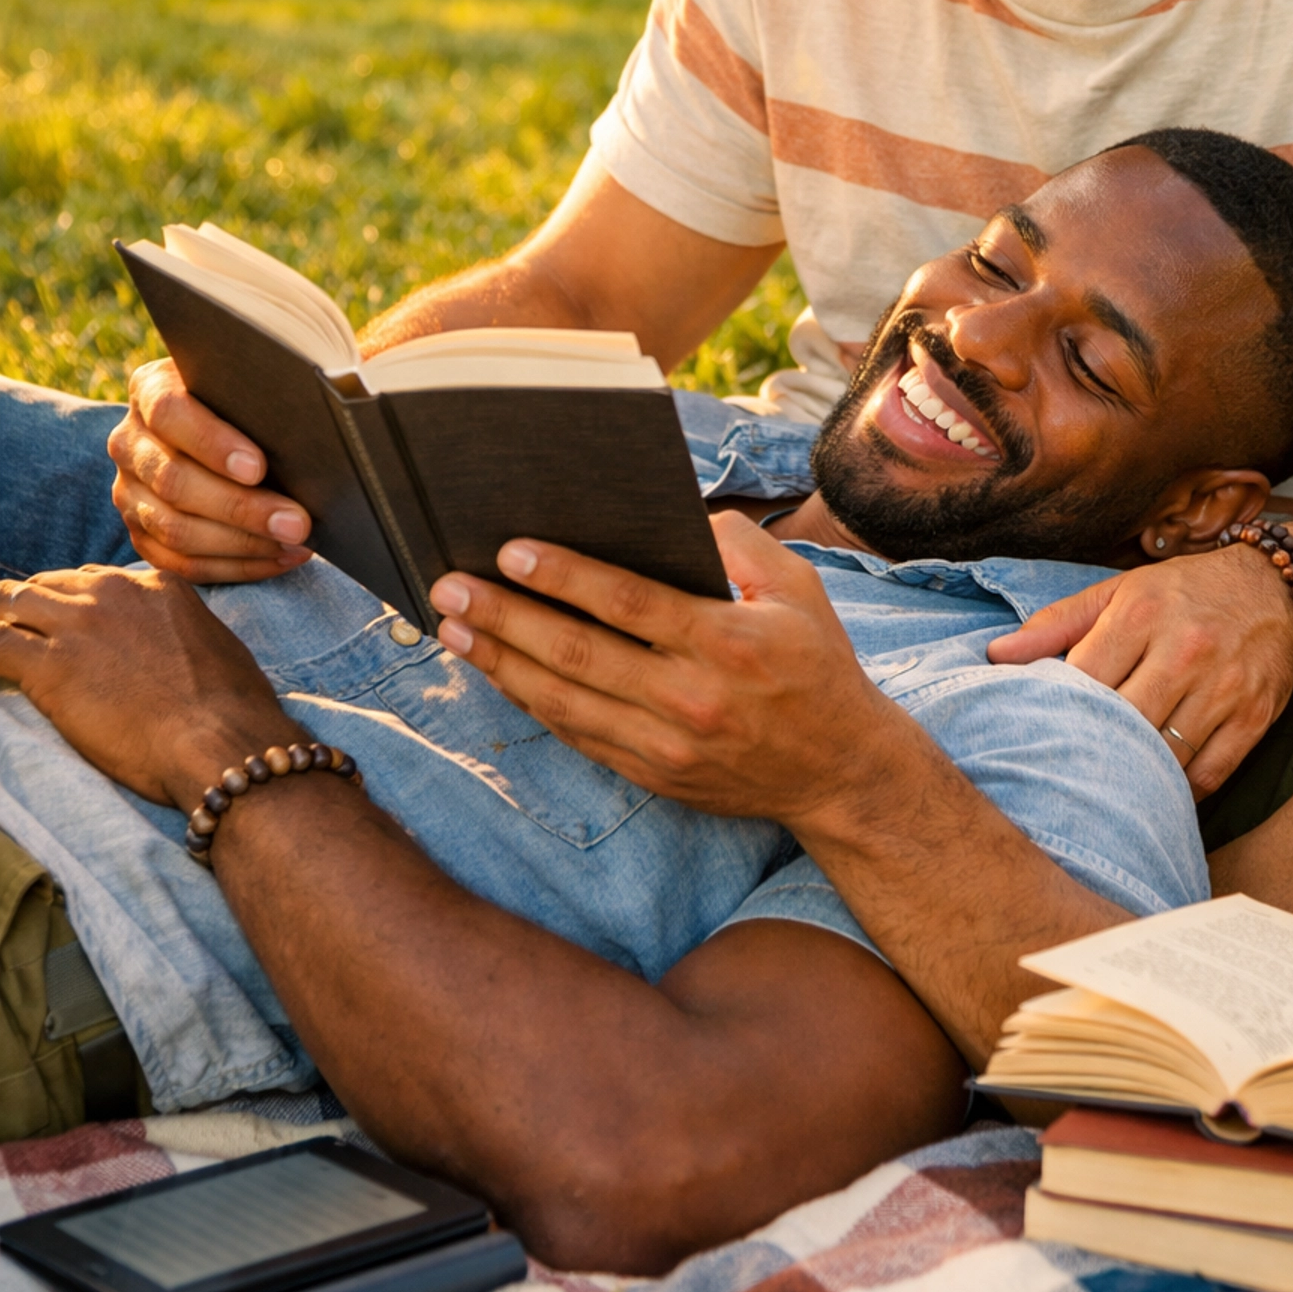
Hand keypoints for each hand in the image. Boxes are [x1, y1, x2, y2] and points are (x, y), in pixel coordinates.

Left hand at [0, 567, 288, 807]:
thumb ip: (178, 630)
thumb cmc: (232, 707)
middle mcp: (113, 592)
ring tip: (4, 644)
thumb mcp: (214, 643)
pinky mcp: (48, 666)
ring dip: (5, 624)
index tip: (70, 627)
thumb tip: (169, 649)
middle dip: (33, 609)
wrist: (219, 740)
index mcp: (155, 584)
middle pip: (49, 585)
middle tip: (25, 636)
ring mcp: (77, 625)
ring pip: (13, 603)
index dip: (76, 604)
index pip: (94, 579)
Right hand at [108, 358, 311, 582]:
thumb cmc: (246, 401)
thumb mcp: (249, 385)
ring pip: (175, 529)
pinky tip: (280, 559)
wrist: (216, 429)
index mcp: (151, 390)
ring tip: (295, 543)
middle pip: (175, 480)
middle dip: (242, 508)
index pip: (171, 413)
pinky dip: (236, 566)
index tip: (259, 467)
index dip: (213, 442)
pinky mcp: (141, 533)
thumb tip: (322, 410)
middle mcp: (130, 441)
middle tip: (297, 522)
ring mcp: (129, 492)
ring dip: (243, 543)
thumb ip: (268, 392)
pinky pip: (181, 564)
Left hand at [429, 511, 896, 822]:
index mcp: (727, 641)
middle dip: (506, 618)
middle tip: (449, 587)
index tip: (509, 551)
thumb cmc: (818, 665)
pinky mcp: (655, 775)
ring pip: (564, 701)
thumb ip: (738, 542)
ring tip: (452, 630)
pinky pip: (578, 736)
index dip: (563, 577)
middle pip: (578, 654)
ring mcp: (668, 744)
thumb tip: (674, 516)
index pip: (627, 603)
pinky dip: (532, 702)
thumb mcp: (798, 587)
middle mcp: (691, 697)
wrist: (843, 773)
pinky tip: (498, 672)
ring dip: (501, 663)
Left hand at [986, 548, 1292, 795]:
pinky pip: (1208, 774)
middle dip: (1091, 749)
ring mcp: (1222, 688)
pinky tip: (1154, 792)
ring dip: (1133, 777)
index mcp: (1141, 615)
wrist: (1277, 590)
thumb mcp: (1120, 592)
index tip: (1036, 732)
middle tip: (1063, 772)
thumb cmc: (1184, 594)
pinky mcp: (1254, 718)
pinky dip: (1178, 793)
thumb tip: (996, 655)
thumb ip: (1057, 624)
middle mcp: (1184, 650)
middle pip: (1121, 722)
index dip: (1056, 710)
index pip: (1082, 678)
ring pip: (1163, 756)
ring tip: (1103, 790)